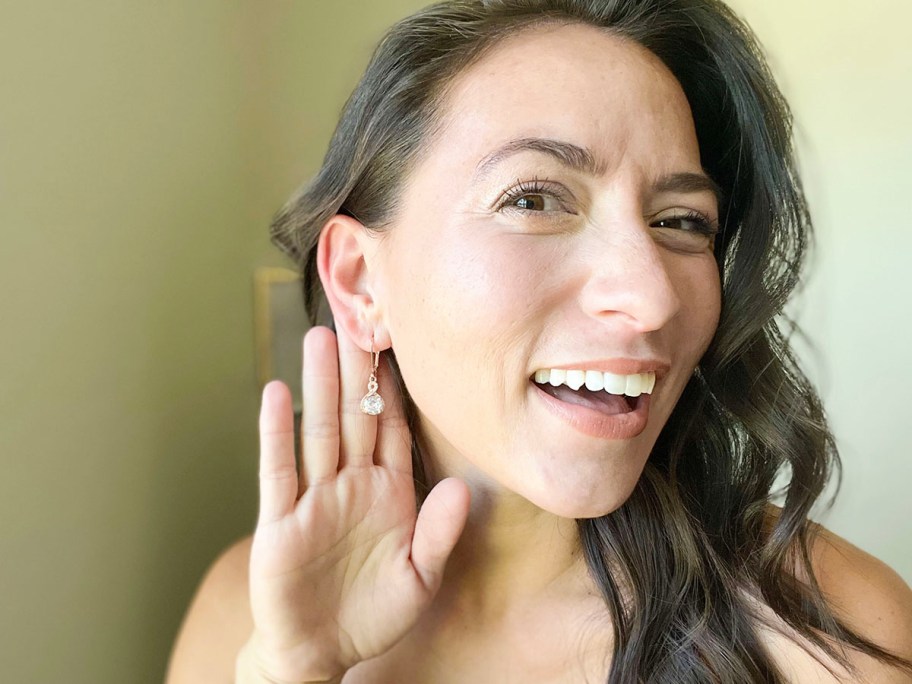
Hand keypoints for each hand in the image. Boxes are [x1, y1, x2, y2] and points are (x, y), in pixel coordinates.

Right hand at [247, 325, 469, 682]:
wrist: (323, 653)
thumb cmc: (374, 614)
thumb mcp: (419, 578)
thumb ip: (438, 533)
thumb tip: (459, 487)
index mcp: (390, 493)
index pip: (392, 428)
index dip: (395, 387)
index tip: (399, 342)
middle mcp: (352, 485)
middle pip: (355, 415)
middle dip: (357, 369)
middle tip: (357, 319)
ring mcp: (315, 499)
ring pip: (319, 431)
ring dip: (320, 385)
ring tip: (320, 338)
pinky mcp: (281, 521)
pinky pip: (279, 470)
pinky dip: (276, 432)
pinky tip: (277, 393)